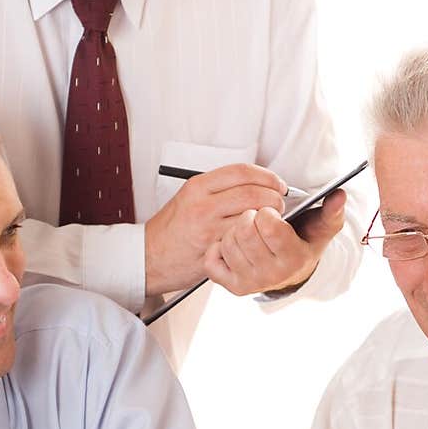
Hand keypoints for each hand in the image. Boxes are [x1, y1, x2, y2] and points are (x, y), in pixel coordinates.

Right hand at [145, 164, 286, 295]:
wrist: (149, 256)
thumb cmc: (171, 230)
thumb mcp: (188, 198)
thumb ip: (217, 189)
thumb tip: (255, 184)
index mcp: (197, 186)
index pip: (242, 172)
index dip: (266, 176)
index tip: (276, 183)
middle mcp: (203, 204)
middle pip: (252, 192)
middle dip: (274, 197)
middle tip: (278, 202)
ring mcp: (208, 228)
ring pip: (253, 216)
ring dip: (270, 218)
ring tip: (271, 220)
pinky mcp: (214, 249)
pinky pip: (245, 239)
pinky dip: (257, 236)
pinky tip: (258, 237)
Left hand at [205, 188, 346, 296]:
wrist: (290, 272)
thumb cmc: (302, 243)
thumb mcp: (321, 229)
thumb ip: (331, 211)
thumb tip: (340, 194)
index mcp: (294, 258)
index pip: (269, 226)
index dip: (267, 212)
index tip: (271, 212)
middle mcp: (272, 274)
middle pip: (244, 232)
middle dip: (248, 217)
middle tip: (255, 218)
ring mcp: (250, 283)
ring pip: (227, 242)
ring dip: (233, 231)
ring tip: (246, 232)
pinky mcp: (232, 286)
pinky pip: (212, 260)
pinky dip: (217, 249)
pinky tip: (232, 246)